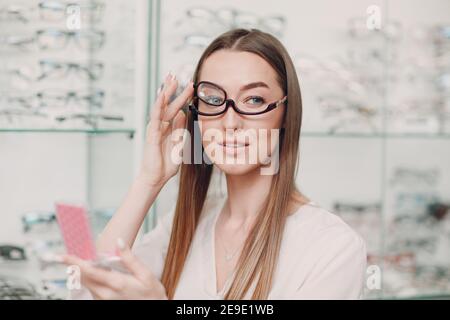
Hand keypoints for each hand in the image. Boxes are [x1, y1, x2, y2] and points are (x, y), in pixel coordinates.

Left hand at [62, 239, 166, 299]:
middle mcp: (106, 293)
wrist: (155, 309)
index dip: (74, 262)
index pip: (89, 271)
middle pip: (82, 277)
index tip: (62, 255)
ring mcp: (103, 300)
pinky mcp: (102, 302)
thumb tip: (119, 241)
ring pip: (86, 283)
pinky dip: (90, 279)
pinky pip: (91, 288)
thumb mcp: (145, 273)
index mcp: (116, 283)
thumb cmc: (152, 293)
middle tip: (68, 254)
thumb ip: (130, 258)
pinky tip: (96, 273)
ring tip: (84, 261)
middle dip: (74, 265)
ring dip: (82, 272)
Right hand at [138, 72, 193, 187]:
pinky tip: (161, 96)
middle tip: (177, 74)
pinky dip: (158, 106)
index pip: (176, 108)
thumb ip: (180, 129)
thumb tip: (184, 114)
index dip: (182, 97)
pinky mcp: (152, 134)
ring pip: (161, 107)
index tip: (190, 86)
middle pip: (168, 104)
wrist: (156, 178)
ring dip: (165, 93)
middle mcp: (160, 126)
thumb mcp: (178, 144)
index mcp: (168, 128)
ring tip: (170, 79)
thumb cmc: (166, 164)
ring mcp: (155, 129)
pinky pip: (155, 117)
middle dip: (173, 89)